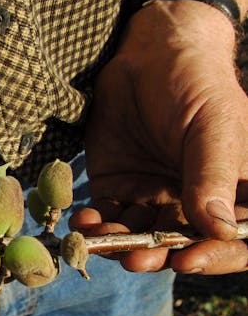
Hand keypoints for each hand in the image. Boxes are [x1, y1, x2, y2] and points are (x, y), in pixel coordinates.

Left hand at [75, 0, 247, 274]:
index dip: (214, 257)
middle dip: (156, 256)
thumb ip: (212, 176)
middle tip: (134, 259)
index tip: (187, 260)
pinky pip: (105, 218)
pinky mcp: (115, 189)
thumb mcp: (213, 126)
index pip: (232, 240)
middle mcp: (193, 203)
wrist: (148, 55)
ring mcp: (152, 199)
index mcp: (231, 193)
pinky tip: (83, 222)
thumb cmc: (195, 84)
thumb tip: (219, 231)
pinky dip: (93, 225)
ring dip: (119, 245)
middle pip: (180, 247)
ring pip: (138, 238)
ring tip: (101, 242)